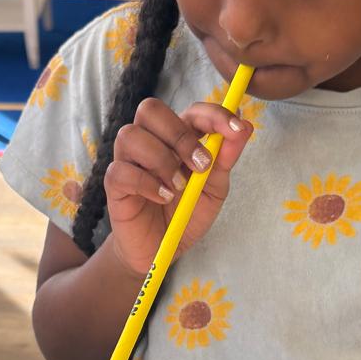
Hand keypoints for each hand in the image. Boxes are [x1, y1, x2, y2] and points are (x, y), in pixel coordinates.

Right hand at [104, 96, 252, 278]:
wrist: (162, 249)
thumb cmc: (186, 213)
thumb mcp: (214, 188)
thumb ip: (226, 158)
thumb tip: (245, 126)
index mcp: (178, 137)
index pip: (191, 111)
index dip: (213, 114)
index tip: (234, 130)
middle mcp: (150, 141)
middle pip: (150, 110)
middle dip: (180, 135)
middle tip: (201, 165)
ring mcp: (128, 160)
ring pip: (130, 134)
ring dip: (161, 159)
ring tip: (178, 187)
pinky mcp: (114, 183)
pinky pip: (121, 170)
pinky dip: (146, 183)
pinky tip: (162, 197)